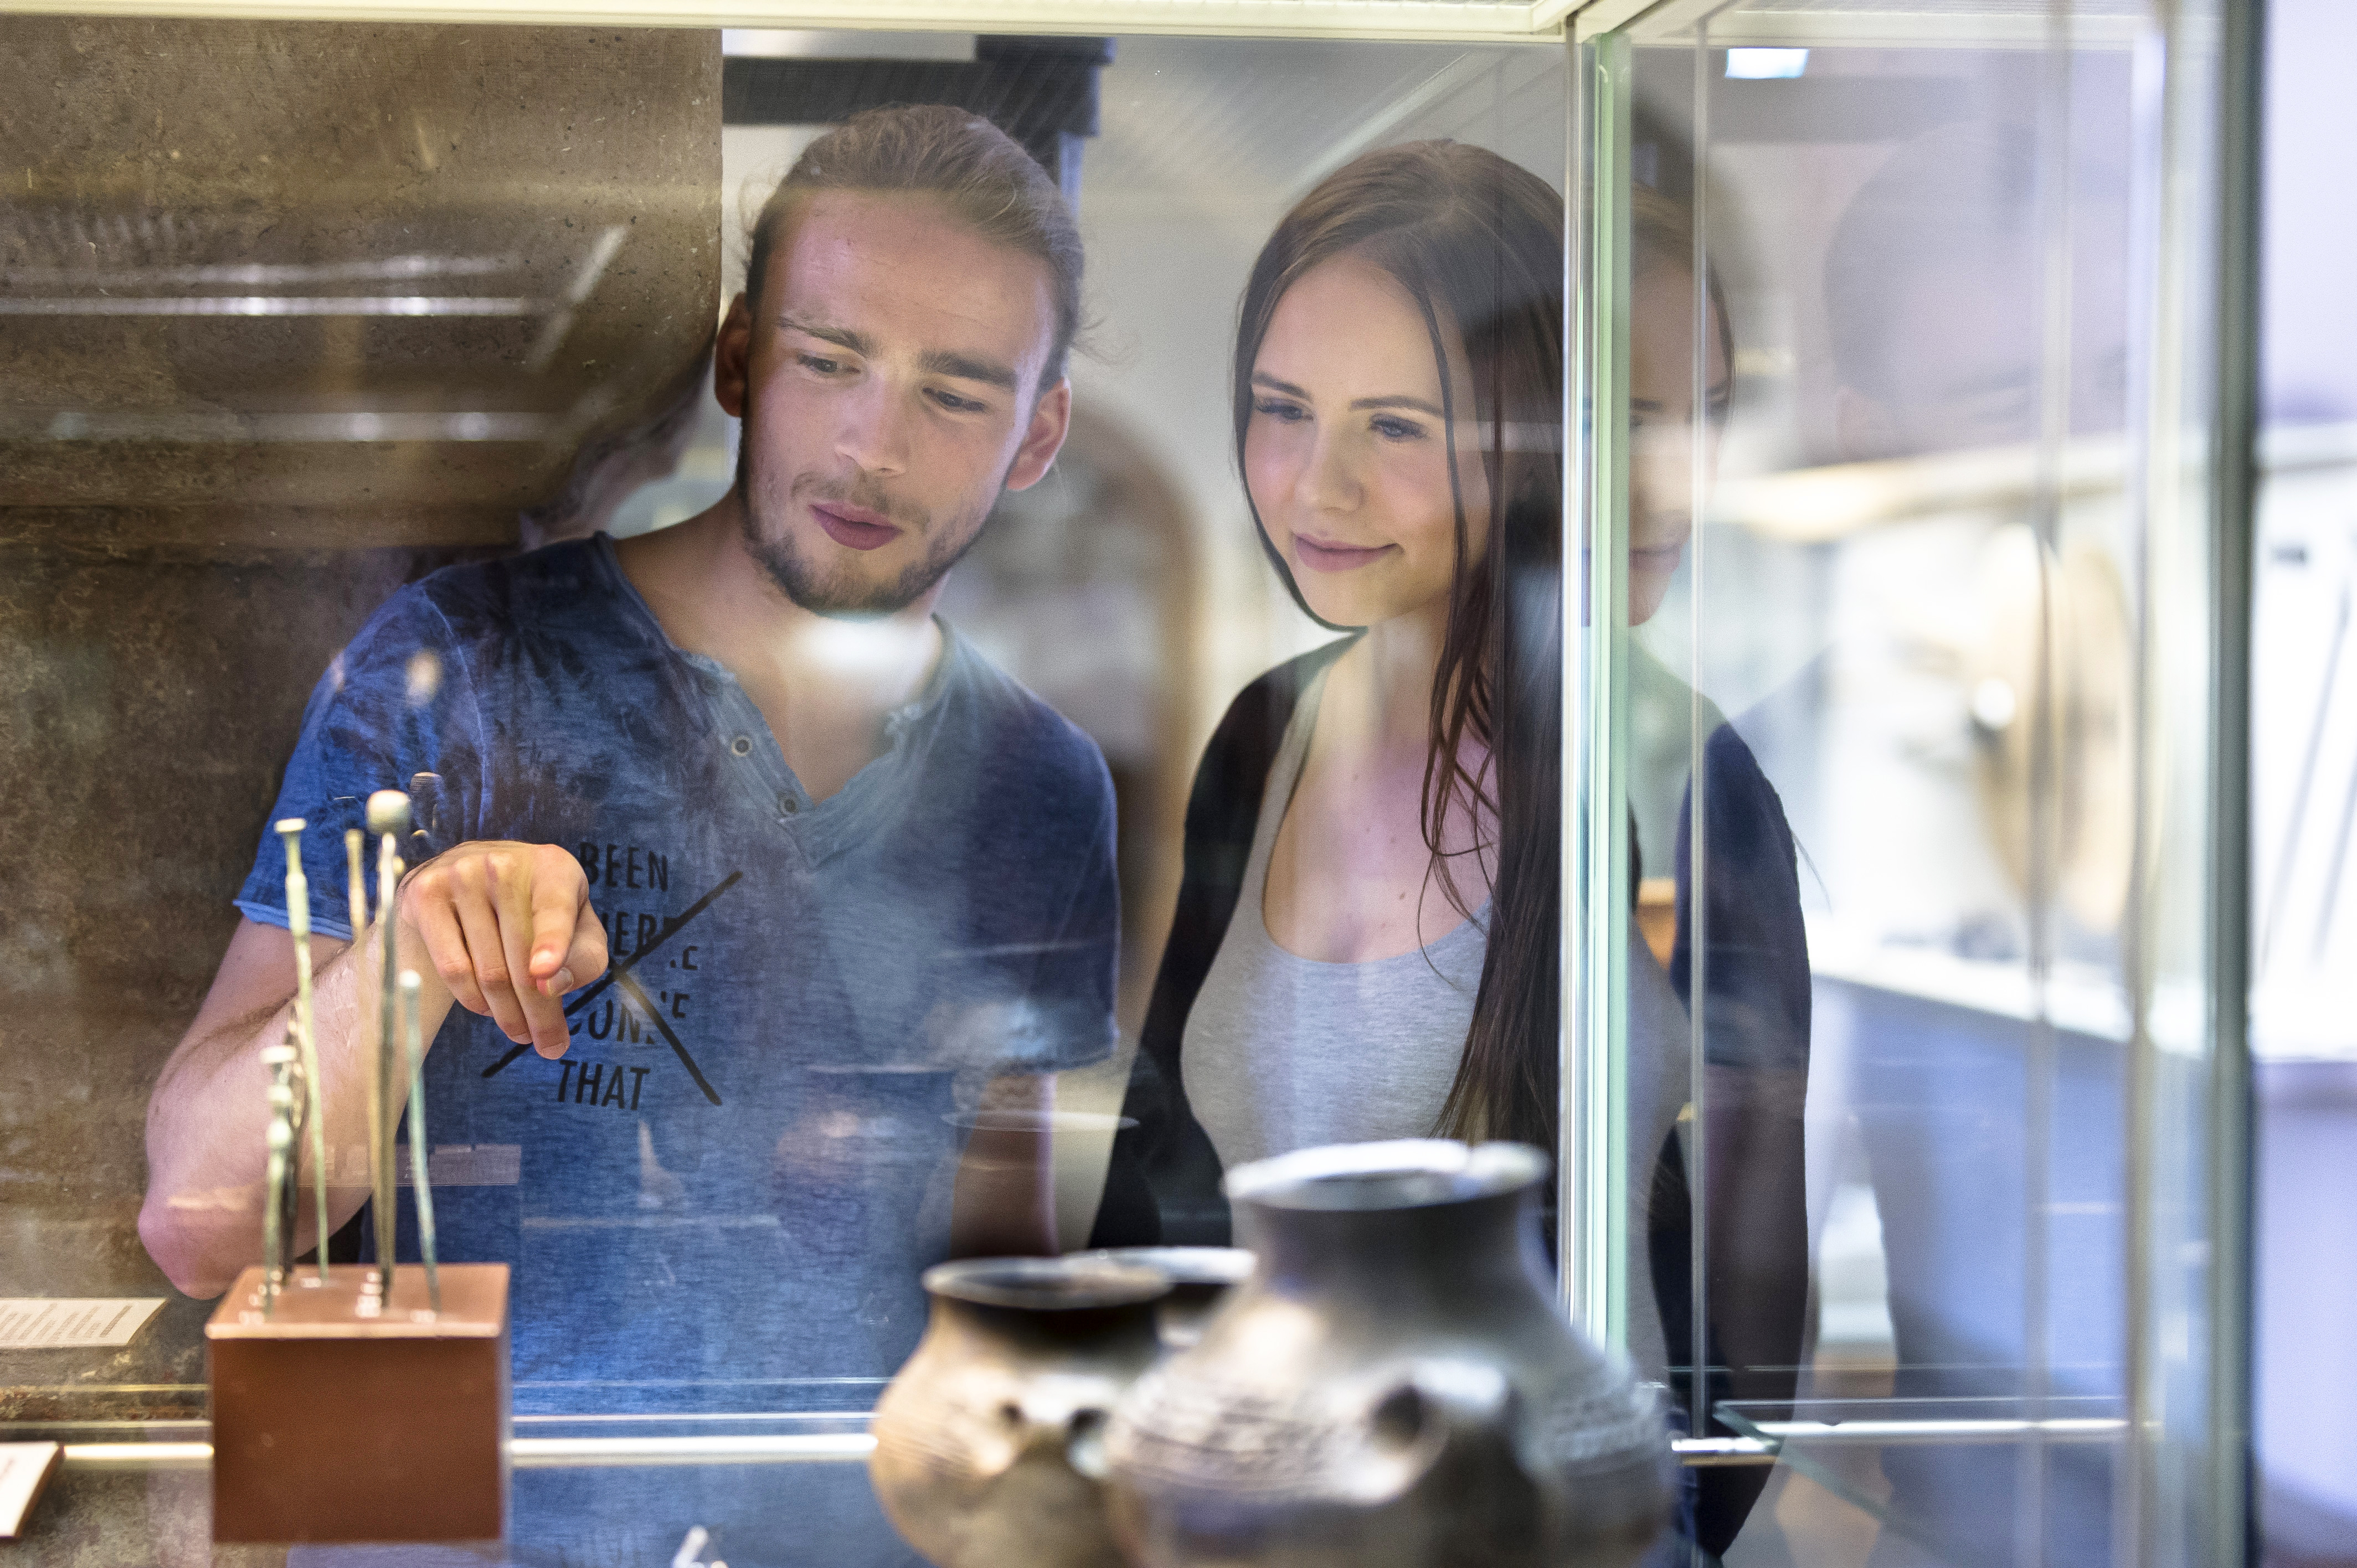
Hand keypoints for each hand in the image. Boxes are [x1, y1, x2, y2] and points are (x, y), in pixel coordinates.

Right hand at [398, 841, 606, 1057]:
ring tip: (521, 1032)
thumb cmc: (539, 912)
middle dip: (539, 1012)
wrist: (473, 881)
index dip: (552, 943)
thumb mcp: (578, 929)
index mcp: (553, 867)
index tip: (544, 974)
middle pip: (521, 959)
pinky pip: (453, 967)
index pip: (553, 910)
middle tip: (550, 1045)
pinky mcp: (426, 895)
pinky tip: (487, 1009)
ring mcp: (460, 876)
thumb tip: (553, 984)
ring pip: (487, 970)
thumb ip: (583, 958)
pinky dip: (473, 999)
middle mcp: (503, 864)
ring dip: (507, 1014)